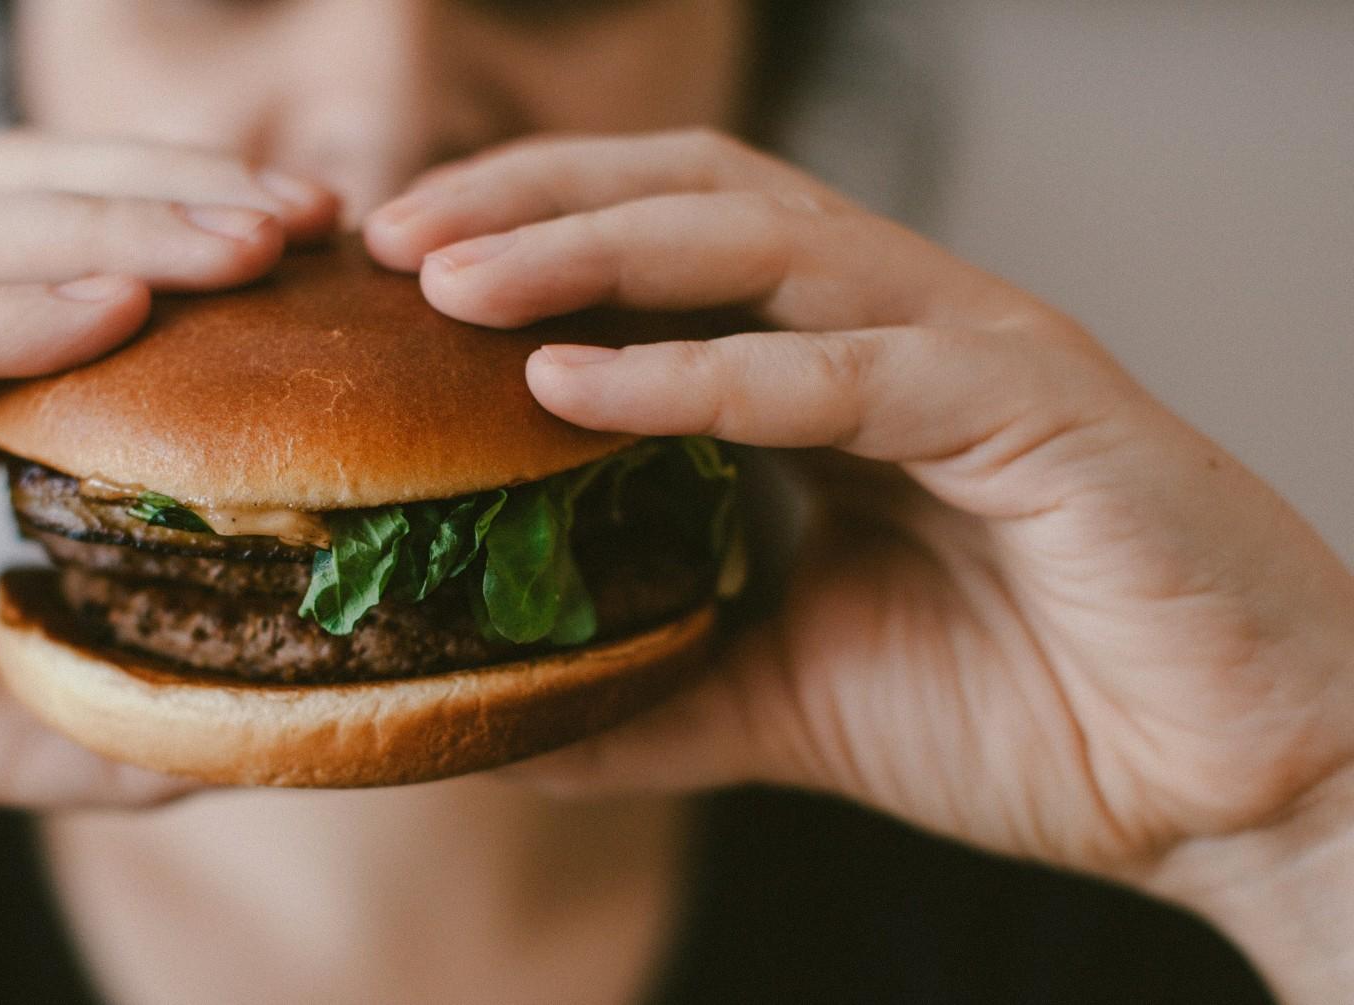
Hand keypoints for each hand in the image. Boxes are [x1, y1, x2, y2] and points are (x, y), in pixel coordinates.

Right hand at [0, 132, 336, 985]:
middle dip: (176, 204)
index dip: (187, 249)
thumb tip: (222, 735)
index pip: (57, 260)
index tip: (322, 270)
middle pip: (24, 210)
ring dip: (111, 231)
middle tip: (316, 224)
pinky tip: (104, 314)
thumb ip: (68, 711)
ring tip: (248, 245)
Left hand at [367, 130, 1353, 994]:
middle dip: (532, 201)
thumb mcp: (793, 696)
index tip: (393, 278)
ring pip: (760, 241)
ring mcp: (970, 350)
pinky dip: (702, 373)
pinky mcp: (1037, 410)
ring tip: (452, 280)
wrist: (1231, 788)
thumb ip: (659, 686)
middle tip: (391, 240)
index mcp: (842, 371)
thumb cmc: (1037, 717)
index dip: (528, 239)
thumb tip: (511, 722)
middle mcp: (898, 328)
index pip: (664, 250)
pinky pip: (845, 368)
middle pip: (691, 198)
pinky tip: (576, 383)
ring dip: (591, 249)